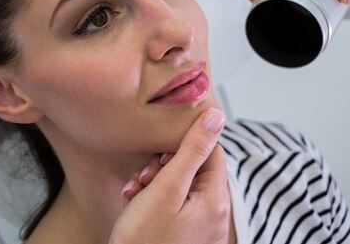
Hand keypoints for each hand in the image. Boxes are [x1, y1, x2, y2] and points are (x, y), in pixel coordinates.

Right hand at [109, 108, 230, 243]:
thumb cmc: (144, 240)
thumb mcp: (165, 189)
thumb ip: (191, 150)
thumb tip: (215, 117)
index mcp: (215, 201)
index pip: (211, 151)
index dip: (184, 144)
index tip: (160, 152)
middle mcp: (214, 216)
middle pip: (195, 170)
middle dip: (164, 167)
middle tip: (143, 177)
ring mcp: (201, 228)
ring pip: (181, 188)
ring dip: (154, 184)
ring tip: (134, 193)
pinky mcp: (186, 237)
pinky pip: (175, 207)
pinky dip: (155, 201)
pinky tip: (135, 205)